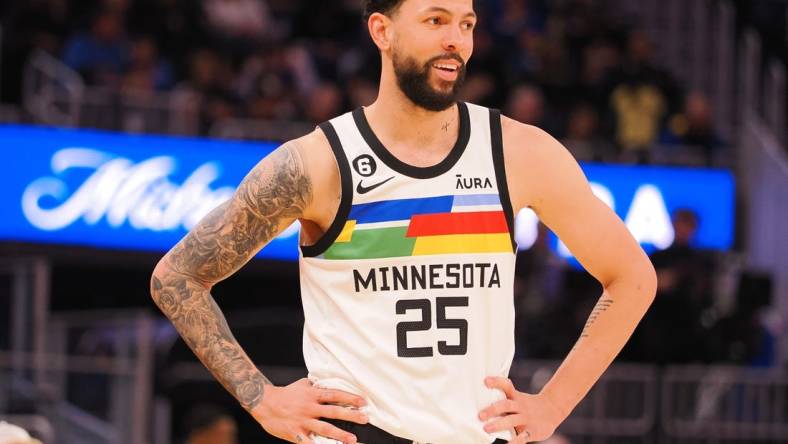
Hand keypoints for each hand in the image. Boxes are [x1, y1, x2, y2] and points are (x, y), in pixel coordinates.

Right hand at [251, 378, 368, 443]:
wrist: (263, 402)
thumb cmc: (284, 394)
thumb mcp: (302, 384)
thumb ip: (315, 385)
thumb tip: (327, 382)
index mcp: (312, 394)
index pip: (335, 395)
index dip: (350, 398)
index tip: (363, 402)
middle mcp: (309, 407)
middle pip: (333, 411)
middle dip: (350, 415)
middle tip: (364, 418)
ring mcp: (303, 421)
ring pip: (324, 428)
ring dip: (340, 434)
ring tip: (352, 439)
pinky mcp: (296, 434)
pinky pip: (309, 443)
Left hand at [478, 377, 563, 443]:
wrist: (552, 409)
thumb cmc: (528, 405)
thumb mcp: (518, 398)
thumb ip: (504, 399)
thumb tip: (481, 403)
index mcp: (516, 397)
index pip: (506, 386)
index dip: (496, 382)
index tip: (485, 381)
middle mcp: (520, 407)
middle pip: (506, 405)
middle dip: (492, 409)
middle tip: (480, 415)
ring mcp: (526, 419)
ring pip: (512, 420)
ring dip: (498, 424)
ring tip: (486, 429)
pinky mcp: (532, 431)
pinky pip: (522, 437)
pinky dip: (515, 441)